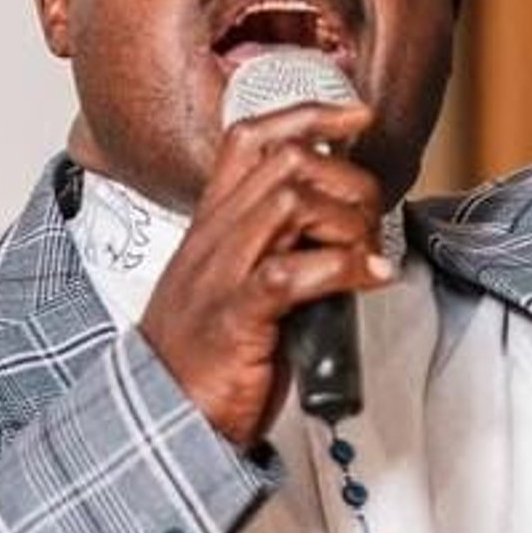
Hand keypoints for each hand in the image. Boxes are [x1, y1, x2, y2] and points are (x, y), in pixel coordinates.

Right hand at [138, 99, 391, 448]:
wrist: (161, 418)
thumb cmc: (206, 358)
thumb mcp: (238, 288)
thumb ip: (277, 253)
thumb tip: (343, 239)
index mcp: (212, 226)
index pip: (248, 140)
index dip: (306, 114)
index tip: (356, 116)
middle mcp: (214, 239)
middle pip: (285, 163)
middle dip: (346, 178)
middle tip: (370, 220)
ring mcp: (222, 275)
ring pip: (290, 204)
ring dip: (347, 222)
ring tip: (366, 256)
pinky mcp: (236, 317)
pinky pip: (292, 272)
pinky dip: (343, 268)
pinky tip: (370, 278)